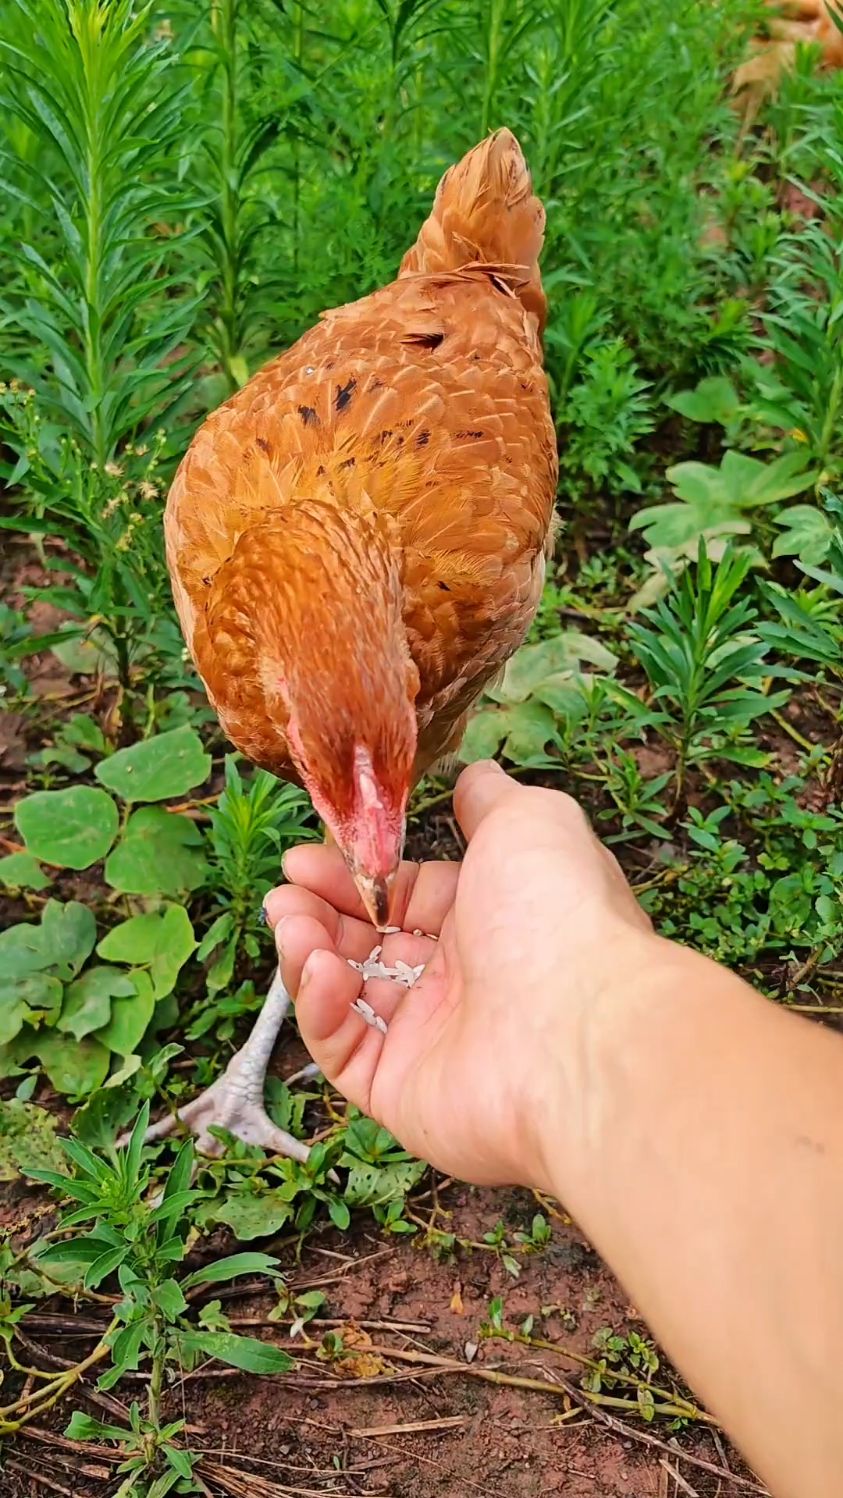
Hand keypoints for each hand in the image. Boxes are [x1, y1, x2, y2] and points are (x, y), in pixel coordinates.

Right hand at [264, 761, 653, 1190]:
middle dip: (320, 911)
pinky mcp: (403, 1094)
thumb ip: (489, 799)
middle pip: (370, 943)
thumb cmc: (559, 915)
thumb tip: (475, 774)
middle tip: (287, 890)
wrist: (580, 1030)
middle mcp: (465, 981)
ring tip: (291, 921)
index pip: (405, 895)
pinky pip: (344, 1050)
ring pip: (347, 995)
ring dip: (308, 954)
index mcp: (493, 918)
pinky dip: (320, 1009)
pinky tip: (321, 970)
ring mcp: (433, 1040)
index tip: (308, 856)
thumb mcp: (528, 822)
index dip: (356, 875)